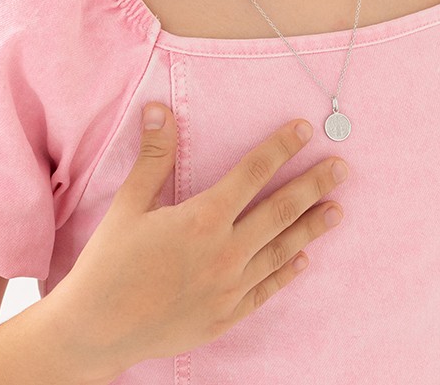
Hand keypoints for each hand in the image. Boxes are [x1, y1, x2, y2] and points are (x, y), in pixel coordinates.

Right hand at [44, 103, 347, 376]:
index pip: (252, 173)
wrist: (97, 330)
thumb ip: (153, 157)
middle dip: (313, 185)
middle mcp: (224, 252)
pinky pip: (266, 290)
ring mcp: (229, 288)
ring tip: (337, 210)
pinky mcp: (225, 316)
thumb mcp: (129, 204)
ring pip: (280, 250)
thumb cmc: (109, 262)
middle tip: (341, 168)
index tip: (304, 129)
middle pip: (279, 211)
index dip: (280, 148)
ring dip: (311, 227)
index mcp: (202, 218)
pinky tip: (303, 260)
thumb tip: (160, 109)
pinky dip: (287, 272)